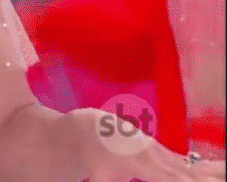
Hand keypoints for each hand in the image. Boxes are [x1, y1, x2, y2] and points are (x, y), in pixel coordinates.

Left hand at [78, 109, 225, 181]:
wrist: (93, 129)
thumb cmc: (94, 157)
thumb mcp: (98, 178)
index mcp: (142, 163)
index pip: (173, 178)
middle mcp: (158, 157)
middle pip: (191, 174)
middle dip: (209, 180)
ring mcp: (165, 154)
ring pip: (197, 168)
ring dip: (216, 173)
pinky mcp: (168, 155)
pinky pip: (194, 166)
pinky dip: (213, 169)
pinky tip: (225, 171)